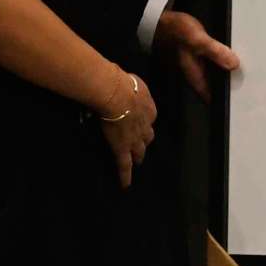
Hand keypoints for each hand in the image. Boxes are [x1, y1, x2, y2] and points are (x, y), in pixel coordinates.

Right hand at [96, 71, 156, 189]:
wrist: (117, 94)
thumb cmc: (122, 83)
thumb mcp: (132, 80)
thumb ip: (130, 85)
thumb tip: (123, 80)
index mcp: (149, 108)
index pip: (148, 117)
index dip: (144, 121)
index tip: (140, 122)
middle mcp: (146, 125)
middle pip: (148, 136)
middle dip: (146, 141)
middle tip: (144, 147)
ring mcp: (135, 139)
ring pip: (139, 150)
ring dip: (139, 156)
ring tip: (137, 162)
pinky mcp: (123, 149)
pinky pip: (124, 165)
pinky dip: (125, 175)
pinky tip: (125, 184)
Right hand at [155, 8, 241, 100]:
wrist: (160, 21)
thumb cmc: (176, 32)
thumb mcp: (197, 40)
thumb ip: (215, 52)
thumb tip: (234, 64)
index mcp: (196, 77)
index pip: (214, 97)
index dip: (229, 99)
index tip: (247, 97)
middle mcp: (197, 75)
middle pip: (218, 87)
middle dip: (233, 85)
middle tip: (253, 83)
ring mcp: (198, 67)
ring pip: (218, 75)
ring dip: (230, 72)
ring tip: (250, 70)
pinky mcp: (200, 57)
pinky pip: (216, 63)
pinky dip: (225, 61)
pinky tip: (235, 55)